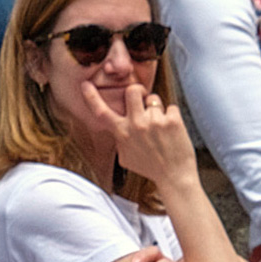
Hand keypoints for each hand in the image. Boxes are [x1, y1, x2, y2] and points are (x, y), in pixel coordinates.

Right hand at [80, 81, 197, 192]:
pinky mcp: (173, 121)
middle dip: (139, 91)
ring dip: (158, 110)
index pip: (101, 112)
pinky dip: (173, 117)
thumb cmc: (150, 168)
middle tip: (143, 98)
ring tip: (161, 128)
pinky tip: (173, 132)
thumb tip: (118, 127)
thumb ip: (120, 139)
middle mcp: (137, 125)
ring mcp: (155, 121)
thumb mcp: (126, 157)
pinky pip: (171, 108)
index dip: (91, 96)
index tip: (86, 84)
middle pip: (132, 90)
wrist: (175, 177)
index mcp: (122, 133)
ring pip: (154, 99)